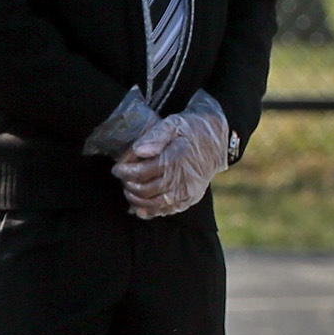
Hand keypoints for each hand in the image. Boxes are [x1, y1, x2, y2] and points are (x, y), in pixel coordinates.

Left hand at [114, 103, 227, 218]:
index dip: (125, 172)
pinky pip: (168, 210)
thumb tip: (138, 151)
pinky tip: (141, 207)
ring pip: (155, 204)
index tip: (117, 169)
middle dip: (128, 186)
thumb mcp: (173, 123)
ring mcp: (187, 191)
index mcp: (175, 159)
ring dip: (137, 200)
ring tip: (129, 190)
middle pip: (145, 190)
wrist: (216, 139)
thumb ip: (155, 136)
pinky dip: (152, 211)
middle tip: (123, 179)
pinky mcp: (191, 198)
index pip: (141, 172)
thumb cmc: (190, 129)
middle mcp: (182, 178)